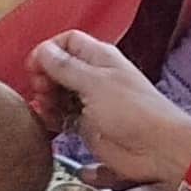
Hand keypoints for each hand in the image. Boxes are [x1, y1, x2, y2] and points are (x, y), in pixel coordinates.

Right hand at [26, 30, 190, 189]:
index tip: (34, 67)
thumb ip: (65, 67)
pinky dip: (53, 118)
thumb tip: (43, 51)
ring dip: (46, 99)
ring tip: (45, 108)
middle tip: (41, 90)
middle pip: (59, 68)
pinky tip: (50, 123)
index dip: (48, 51)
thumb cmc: (135, 112)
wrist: (156, 148)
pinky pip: (63, 117)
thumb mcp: (94, 83)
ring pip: (59, 93)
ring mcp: (91, 102)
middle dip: (44, 77)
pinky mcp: (89, 125)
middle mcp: (95, 77)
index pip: (67, 42)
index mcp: (100, 58)